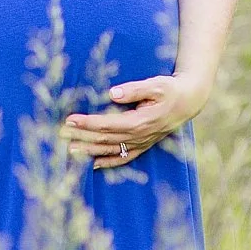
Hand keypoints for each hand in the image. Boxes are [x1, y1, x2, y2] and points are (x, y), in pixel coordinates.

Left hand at [61, 73, 210, 169]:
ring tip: (69, 151)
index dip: (88, 122)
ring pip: (111, 150)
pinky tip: (93, 165)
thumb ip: (134, 89)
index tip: (70, 119)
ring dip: (89, 150)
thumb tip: (111, 93)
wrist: (189, 102)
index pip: (108, 124)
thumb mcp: (156, 84)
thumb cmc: (171, 90)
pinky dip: (108, 162)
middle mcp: (139, 135)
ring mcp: (141, 143)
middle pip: (105, 138)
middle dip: (82, 136)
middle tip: (60, 134)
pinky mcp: (143, 145)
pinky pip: (123, 158)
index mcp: (140, 121)